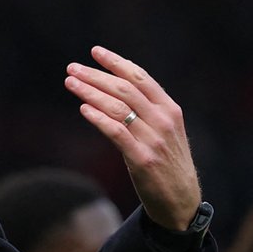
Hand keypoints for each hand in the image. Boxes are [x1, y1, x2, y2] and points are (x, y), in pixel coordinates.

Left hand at [64, 46, 200, 230]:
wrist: (182, 200)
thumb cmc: (167, 162)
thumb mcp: (164, 130)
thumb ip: (146, 110)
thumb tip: (114, 89)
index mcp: (169, 109)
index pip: (140, 78)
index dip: (116, 63)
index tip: (95, 52)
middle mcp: (164, 120)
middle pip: (125, 89)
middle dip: (96, 76)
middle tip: (72, 68)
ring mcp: (154, 139)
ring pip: (118, 107)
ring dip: (90, 92)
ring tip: (70, 83)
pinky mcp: (143, 159)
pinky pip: (117, 133)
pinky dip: (99, 118)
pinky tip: (83, 109)